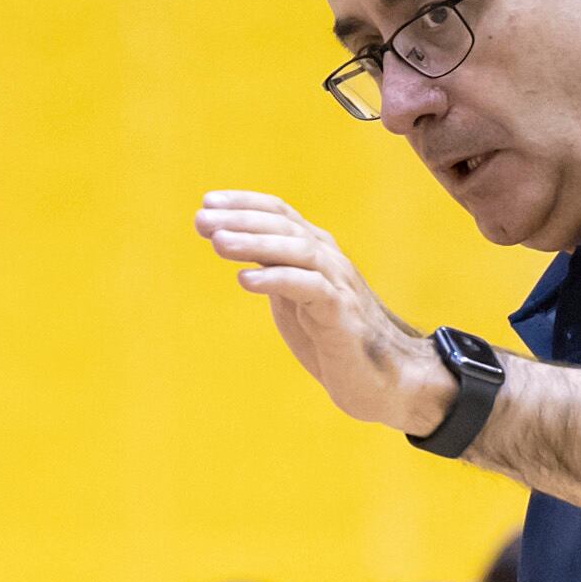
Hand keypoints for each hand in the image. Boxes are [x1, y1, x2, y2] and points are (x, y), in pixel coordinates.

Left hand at [195, 192, 452, 432]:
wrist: (379, 378)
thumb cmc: (332, 337)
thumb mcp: (292, 297)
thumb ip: (271, 270)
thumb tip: (231, 245)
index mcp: (316, 252)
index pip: (280, 213)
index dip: (244, 204)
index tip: (207, 203)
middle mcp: (328, 259)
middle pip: (284, 225)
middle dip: (241, 220)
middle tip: (201, 220)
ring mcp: (337, 284)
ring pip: (297, 250)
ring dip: (255, 243)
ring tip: (218, 243)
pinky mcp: (341, 313)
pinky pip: (309, 287)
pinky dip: (277, 279)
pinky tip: (246, 280)